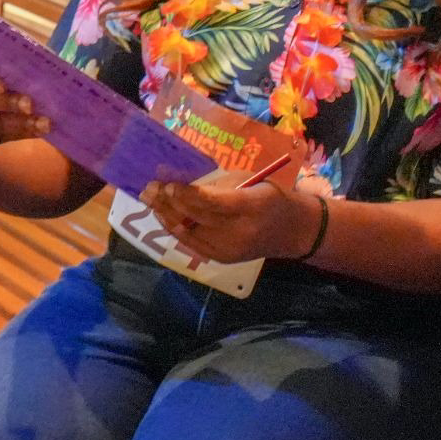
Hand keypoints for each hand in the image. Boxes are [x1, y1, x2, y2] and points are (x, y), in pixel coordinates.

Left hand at [140, 177, 320, 264]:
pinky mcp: (221, 259)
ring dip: (166, 215)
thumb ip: (220, 184)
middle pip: (197, 218)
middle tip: (149, 188)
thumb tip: (184, 180)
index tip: (167, 183)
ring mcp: (228, 249)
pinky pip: (191, 243)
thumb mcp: (252, 182)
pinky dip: (175, 228)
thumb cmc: (271, 197)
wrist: (291, 231)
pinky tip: (163, 216)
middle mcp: (238, 232)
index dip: (188, 194)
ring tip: (149, 200)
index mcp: (251, 207)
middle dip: (169, 203)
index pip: (214, 203)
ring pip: (189, 232)